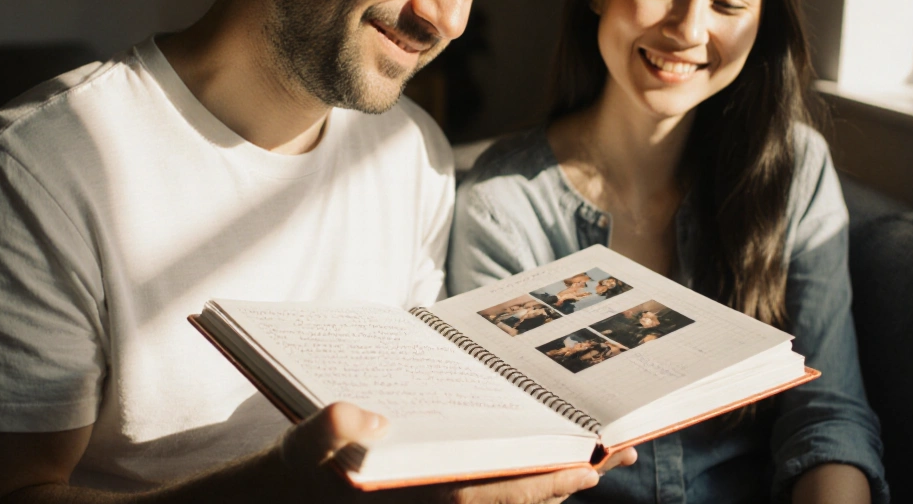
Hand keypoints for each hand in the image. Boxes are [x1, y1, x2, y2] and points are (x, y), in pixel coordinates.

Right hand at [278, 402, 633, 502]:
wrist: (288, 499)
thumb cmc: (300, 468)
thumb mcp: (303, 445)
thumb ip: (327, 430)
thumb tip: (368, 416)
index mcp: (414, 500)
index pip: (487, 497)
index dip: (540, 484)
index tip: (589, 467)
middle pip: (515, 503)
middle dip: (569, 480)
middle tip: (623, 451)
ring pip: (513, 503)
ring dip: (560, 481)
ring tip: (608, 454)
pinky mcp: (440, 499)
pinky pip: (496, 497)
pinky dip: (532, 482)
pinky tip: (556, 460)